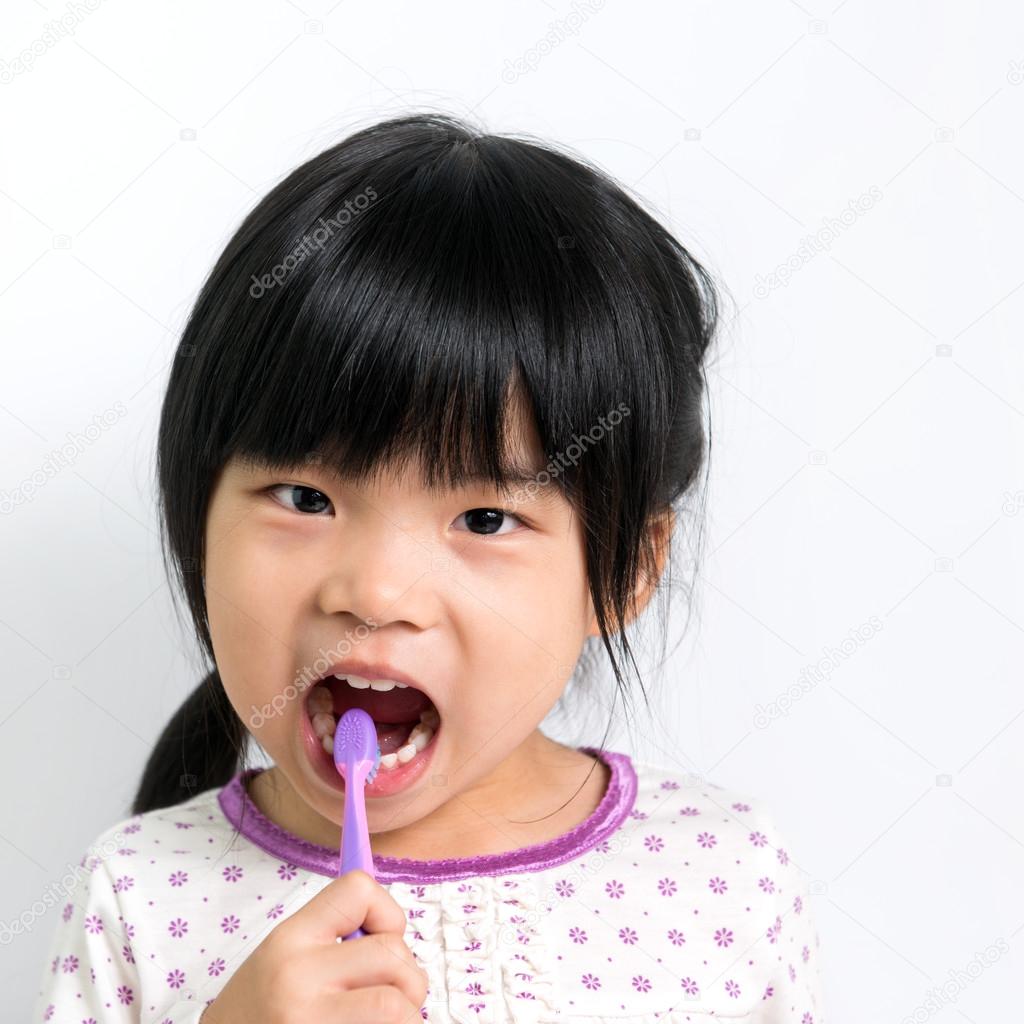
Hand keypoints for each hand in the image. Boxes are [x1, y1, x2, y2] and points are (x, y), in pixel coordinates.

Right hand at [199, 869, 427, 1023]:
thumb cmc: (257, 1014)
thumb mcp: (279, 961)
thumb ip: (334, 942)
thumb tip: (397, 931)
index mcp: (290, 939)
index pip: (358, 889)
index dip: (386, 912)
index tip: (383, 938)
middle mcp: (298, 977)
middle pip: (392, 953)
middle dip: (408, 977)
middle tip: (392, 998)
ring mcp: (311, 1022)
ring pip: (398, 1005)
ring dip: (408, 1016)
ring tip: (389, 1022)